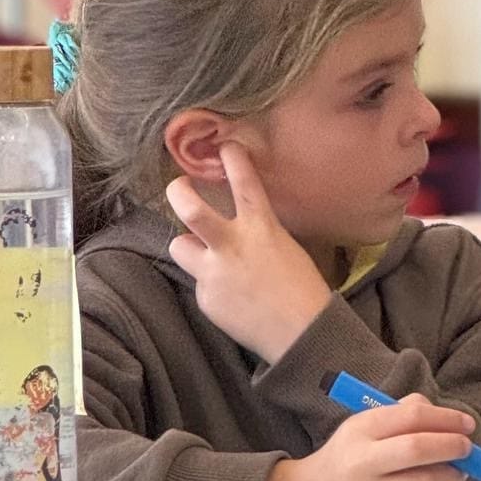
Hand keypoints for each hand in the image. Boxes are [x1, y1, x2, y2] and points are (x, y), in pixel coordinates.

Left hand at [166, 142, 332, 363]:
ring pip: (179, 246)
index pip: (245, 185)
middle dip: (177, 192)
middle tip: (177, 186)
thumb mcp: (286, 249)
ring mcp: (214, 273)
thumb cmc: (303, 289)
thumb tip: (234, 226)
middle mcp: (232, 246)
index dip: (233, 160)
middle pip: (189, 209)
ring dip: (188, 247)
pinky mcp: (205, 298)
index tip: (225, 146)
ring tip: (204, 256)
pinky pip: (198, 282)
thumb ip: (256, 233)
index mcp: (261, 230)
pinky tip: (232, 297)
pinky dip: (211, 286)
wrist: (300, 333)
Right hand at [262, 394, 473, 480]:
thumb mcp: (362, 428)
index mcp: (359, 431)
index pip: (411, 416)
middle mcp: (360, 463)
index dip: (446, 419)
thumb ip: (400, 414)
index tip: (467, 424)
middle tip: (467, 448)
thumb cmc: (344, 461)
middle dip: (453, 446)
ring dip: (452, 476)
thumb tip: (442, 414)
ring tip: (459, 472)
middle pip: (418, 449)